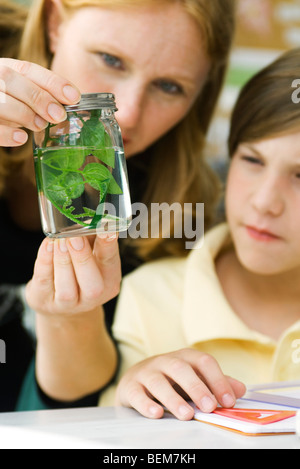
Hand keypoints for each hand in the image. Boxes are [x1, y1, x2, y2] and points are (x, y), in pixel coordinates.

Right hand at [0, 58, 79, 145]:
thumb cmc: (7, 108)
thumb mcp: (22, 98)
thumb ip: (40, 97)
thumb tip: (67, 106)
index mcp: (4, 68)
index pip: (28, 69)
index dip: (52, 82)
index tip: (74, 97)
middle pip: (10, 78)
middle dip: (38, 97)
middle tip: (58, 115)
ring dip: (23, 113)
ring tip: (40, 125)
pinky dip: (6, 133)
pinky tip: (22, 138)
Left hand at [26, 234, 120, 316]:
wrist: (58, 301)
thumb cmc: (78, 270)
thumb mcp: (90, 254)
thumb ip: (92, 237)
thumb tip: (90, 214)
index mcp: (109, 280)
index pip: (111, 262)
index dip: (109, 246)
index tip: (106, 229)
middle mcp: (93, 296)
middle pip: (93, 285)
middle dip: (83, 259)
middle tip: (75, 237)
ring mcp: (68, 304)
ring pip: (67, 288)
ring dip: (63, 261)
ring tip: (59, 240)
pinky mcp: (45, 301)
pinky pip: (45, 282)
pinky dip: (45, 261)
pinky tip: (47, 245)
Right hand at [116, 348, 245, 420]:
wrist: (135, 378)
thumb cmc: (171, 380)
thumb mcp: (194, 379)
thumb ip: (215, 384)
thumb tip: (240, 389)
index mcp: (184, 357)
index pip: (203, 362)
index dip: (218, 380)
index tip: (228, 401)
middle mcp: (165, 361)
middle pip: (181, 368)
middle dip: (197, 388)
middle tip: (209, 407)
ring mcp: (146, 372)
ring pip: (158, 382)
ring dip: (173, 398)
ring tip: (187, 415)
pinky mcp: (130, 386)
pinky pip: (136, 393)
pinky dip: (146, 404)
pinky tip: (156, 414)